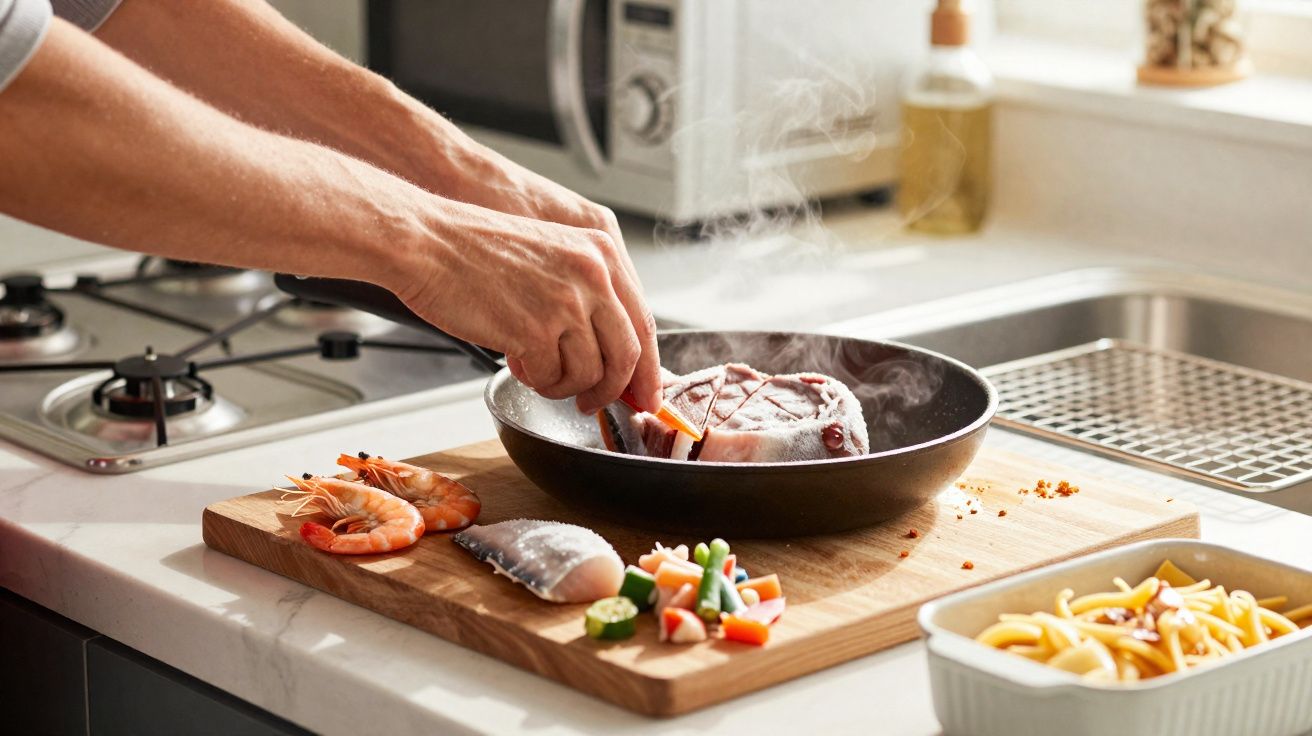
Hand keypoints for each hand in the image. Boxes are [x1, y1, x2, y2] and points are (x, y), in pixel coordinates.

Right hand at [393, 199, 660, 414]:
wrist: (428, 242)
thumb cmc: (477, 249)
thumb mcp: (553, 254)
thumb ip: (587, 293)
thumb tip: (610, 347)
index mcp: (601, 252)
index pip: (644, 323)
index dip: (649, 368)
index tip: (648, 395)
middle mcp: (592, 275)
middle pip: (627, 356)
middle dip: (612, 390)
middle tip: (592, 403)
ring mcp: (566, 303)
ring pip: (590, 373)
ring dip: (565, 385)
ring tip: (539, 371)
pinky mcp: (536, 329)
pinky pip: (553, 379)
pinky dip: (538, 381)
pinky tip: (519, 362)